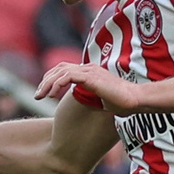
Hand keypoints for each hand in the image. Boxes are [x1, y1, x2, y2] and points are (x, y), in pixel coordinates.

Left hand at [36, 62, 151, 114]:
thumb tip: (85, 105)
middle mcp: (88, 68)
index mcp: (90, 72)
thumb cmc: (123, 103)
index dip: (51, 79)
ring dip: (47, 84)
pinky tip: (52, 95)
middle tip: (37, 96)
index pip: (64, 69)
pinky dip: (56, 84)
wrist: (136, 100)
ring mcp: (89, 71)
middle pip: (58, 68)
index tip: (44, 93)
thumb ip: (90, 97)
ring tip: (40, 97)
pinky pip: (67, 76)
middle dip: (45, 81)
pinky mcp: (90, 77)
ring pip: (60, 71)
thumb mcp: (101, 99)